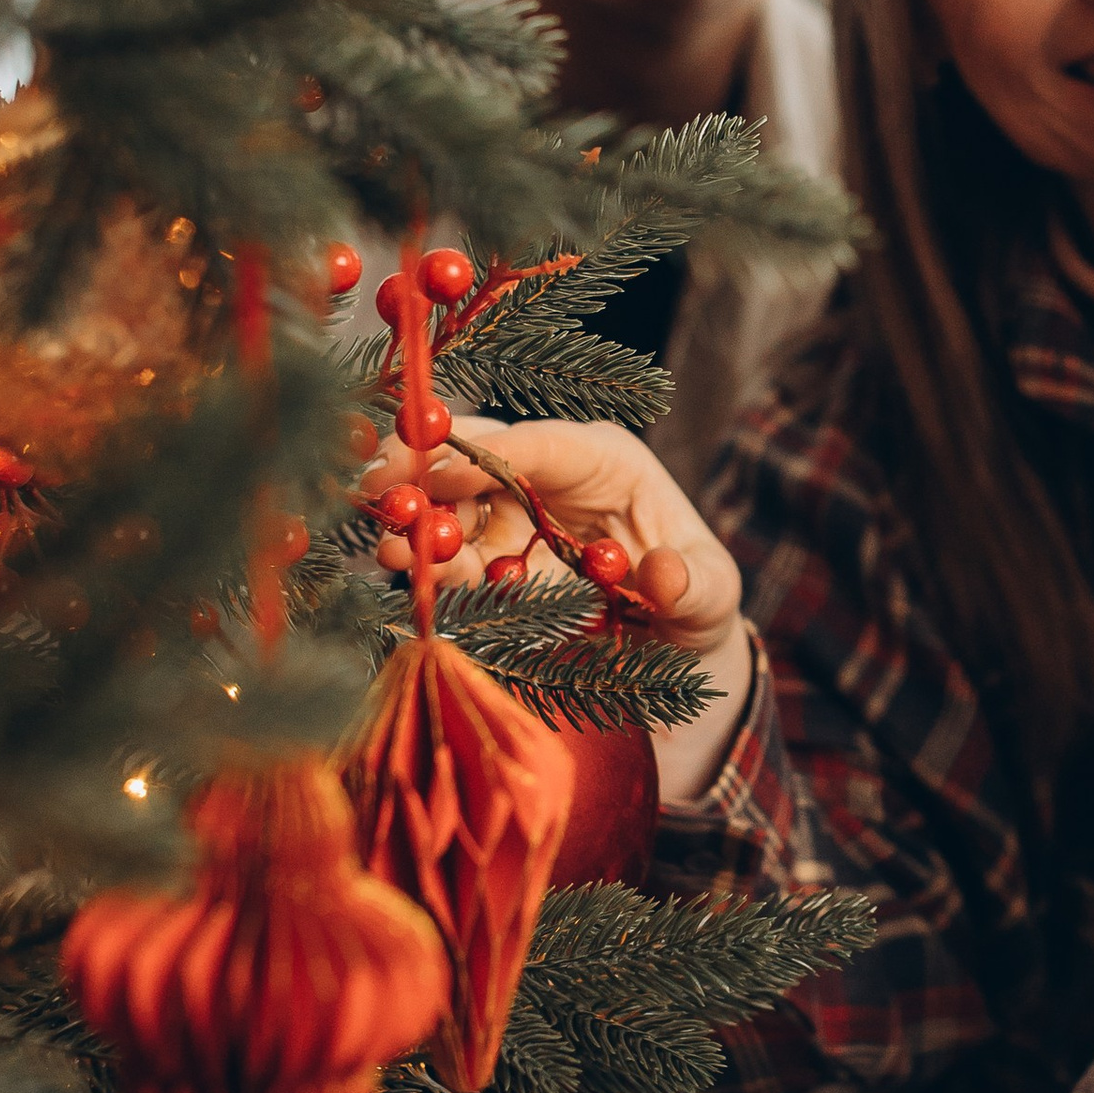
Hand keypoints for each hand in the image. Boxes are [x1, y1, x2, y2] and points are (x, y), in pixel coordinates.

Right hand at [362, 417, 752, 804]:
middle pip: (477, 454)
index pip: (542, 444)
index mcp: (604, 460)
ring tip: (391, 545)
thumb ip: (694, 584)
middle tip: (381, 483)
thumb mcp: (712, 594)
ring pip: (450, 503)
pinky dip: (425, 565)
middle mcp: (548, 477)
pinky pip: (449, 557)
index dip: (491, 452)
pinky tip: (407, 575)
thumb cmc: (698, 599)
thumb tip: (662, 574)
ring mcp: (512, 518)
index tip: (442, 465)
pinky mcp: (490, 561)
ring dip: (416, 520)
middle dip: (425, 465)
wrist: (671, 648)